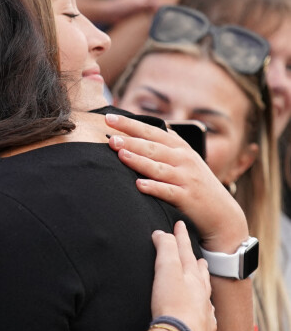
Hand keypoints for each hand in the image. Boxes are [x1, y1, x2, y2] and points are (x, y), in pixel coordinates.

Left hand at [106, 113, 248, 252]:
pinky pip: (167, 191)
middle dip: (130, 140)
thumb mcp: (185, 161)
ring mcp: (185, 178)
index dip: (131, 124)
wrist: (221, 213)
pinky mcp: (186, 197)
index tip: (109, 117)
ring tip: (120, 154)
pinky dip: (154, 187)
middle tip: (110, 137)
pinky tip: (139, 184)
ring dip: (138, 160)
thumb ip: (168, 146)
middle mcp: (184, 160)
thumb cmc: (196, 185)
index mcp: (180, 148)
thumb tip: (149, 129)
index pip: (152, 131)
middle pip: (152, 147)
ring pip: (158, 167)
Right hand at [151, 221, 221, 330]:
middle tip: (202, 262)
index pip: (187, 256)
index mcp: (194, 282)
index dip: (181, 239)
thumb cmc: (173, 304)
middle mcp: (204, 302)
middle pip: (203, 281)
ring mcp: (206, 323)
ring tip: (206, 299)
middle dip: (201, 269)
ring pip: (209, 309)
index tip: (180, 227)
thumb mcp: (166, 270)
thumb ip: (165, 249)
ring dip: (206, 302)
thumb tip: (163, 233)